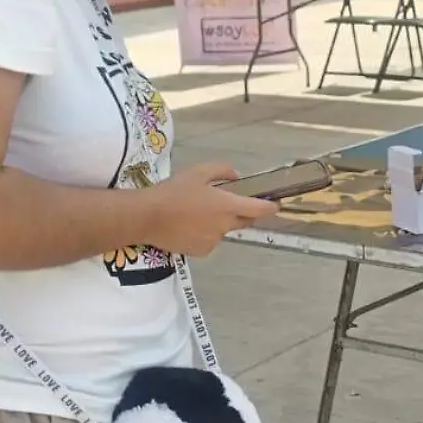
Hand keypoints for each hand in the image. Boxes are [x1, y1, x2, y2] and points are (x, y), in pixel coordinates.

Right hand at [140, 162, 275, 256]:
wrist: (148, 217)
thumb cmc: (174, 191)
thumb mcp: (198, 172)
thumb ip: (222, 171)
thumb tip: (236, 176)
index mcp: (227, 206)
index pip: (258, 209)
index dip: (269, 207)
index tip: (274, 205)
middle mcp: (225, 226)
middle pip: (244, 221)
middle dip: (243, 213)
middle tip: (228, 204)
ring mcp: (214, 241)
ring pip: (224, 230)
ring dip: (219, 223)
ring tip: (196, 214)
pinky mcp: (201, 251)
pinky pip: (210, 241)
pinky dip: (205, 234)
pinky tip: (188, 226)